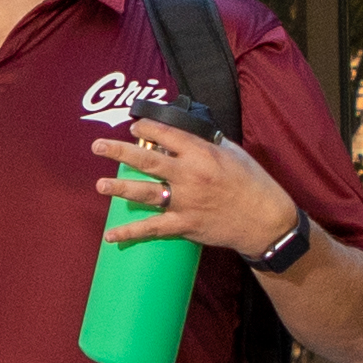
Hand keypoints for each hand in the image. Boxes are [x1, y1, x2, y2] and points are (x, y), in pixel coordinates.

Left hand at [92, 115, 295, 259]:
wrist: (265, 220)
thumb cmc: (253, 183)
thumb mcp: (234, 152)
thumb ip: (208, 143)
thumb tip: (186, 134)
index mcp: (202, 153)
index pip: (166, 134)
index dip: (146, 127)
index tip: (133, 126)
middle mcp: (189, 175)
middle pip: (147, 159)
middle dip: (119, 151)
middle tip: (98, 146)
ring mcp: (185, 201)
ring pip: (144, 192)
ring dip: (119, 188)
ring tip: (99, 185)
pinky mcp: (184, 225)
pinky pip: (152, 228)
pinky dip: (130, 232)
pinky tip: (111, 236)